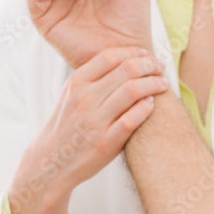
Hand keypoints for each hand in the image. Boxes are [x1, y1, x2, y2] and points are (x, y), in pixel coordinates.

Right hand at [11, 46, 167, 207]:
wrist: (51, 162)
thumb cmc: (68, 124)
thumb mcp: (72, 95)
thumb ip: (94, 78)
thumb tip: (128, 59)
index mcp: (76, 83)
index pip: (110, 56)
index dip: (133, 52)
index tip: (146, 55)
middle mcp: (84, 99)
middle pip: (126, 70)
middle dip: (150, 65)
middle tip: (161, 67)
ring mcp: (95, 121)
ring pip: (133, 91)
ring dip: (154, 84)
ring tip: (162, 83)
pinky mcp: (105, 143)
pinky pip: (132, 119)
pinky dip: (146, 108)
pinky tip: (151, 104)